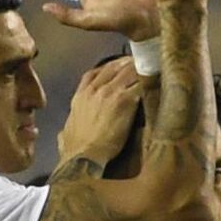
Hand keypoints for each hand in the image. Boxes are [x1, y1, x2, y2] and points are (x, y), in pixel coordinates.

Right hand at [52, 57, 147, 174]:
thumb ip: (67, 129)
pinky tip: (158, 83)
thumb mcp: (66, 133)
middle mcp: (94, 90)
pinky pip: (140, 83)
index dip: (109, 68)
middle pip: (114, 66)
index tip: (119, 68)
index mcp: (80, 97)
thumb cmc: (75, 150)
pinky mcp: (125, 100)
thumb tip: (63, 135)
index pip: (93, 73)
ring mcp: (109, 93)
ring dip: (141, 70)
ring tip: (154, 71)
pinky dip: (149, 81)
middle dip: (129, 64)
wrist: (84, 157)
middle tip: (143, 64)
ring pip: (129, 70)